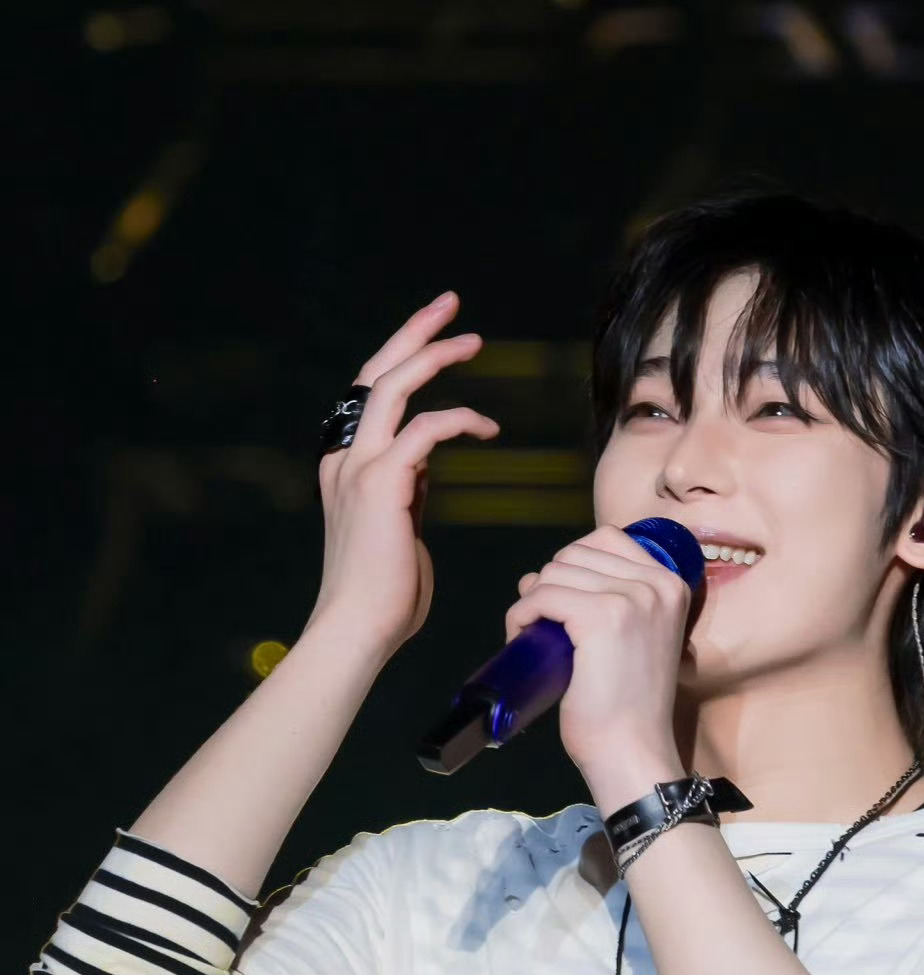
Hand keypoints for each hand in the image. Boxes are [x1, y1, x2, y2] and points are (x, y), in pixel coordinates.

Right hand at [308, 291, 500, 665]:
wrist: (359, 630)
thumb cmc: (385, 598)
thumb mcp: (398, 531)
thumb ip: (405, 494)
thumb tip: (423, 473)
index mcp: (345, 466)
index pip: (372, 395)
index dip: (403, 358)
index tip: (438, 338)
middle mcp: (345, 457)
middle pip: (377, 371)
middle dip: (414, 331)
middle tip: (451, 303)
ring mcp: (358, 467)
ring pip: (394, 384)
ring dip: (436, 354)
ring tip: (474, 341)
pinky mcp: (381, 484)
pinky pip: (425, 429)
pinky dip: (459, 419)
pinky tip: (487, 426)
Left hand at [505, 525, 692, 788]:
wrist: (632, 751)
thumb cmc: (627, 707)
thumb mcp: (631, 639)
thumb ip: (604, 601)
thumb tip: (535, 575)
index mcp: (671, 585)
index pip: (607, 538)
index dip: (572, 565)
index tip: (562, 604)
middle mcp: (657, 585)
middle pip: (576, 553)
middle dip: (549, 584)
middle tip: (544, 628)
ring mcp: (631, 599)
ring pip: (555, 572)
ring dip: (532, 601)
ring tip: (534, 638)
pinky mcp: (601, 617)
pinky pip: (542, 595)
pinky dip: (521, 614)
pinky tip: (521, 637)